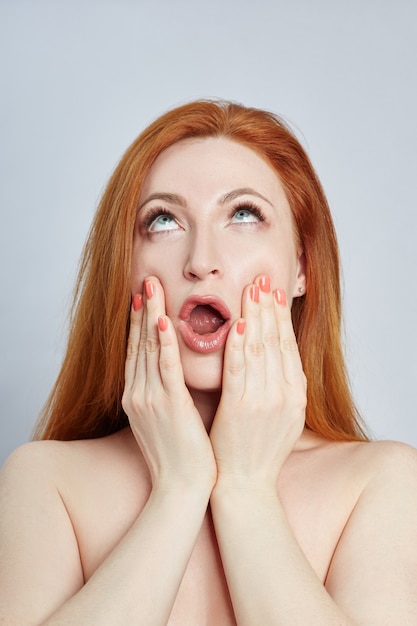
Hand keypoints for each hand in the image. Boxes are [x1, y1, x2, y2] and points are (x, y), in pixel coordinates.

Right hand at [122, 277, 216, 490]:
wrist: (181, 488)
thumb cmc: (181, 456)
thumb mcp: (167, 419)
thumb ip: (168, 393)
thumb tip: (178, 372)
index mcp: (138, 397)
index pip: (138, 352)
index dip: (139, 323)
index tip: (142, 298)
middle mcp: (138, 394)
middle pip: (139, 344)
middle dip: (142, 310)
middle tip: (146, 281)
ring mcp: (150, 400)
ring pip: (150, 349)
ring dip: (150, 316)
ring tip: (151, 288)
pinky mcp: (168, 407)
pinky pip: (165, 369)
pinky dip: (163, 343)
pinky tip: (163, 321)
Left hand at [210, 276, 305, 491]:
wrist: (245, 485)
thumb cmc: (259, 449)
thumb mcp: (284, 417)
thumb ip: (285, 386)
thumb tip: (283, 356)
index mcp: (296, 395)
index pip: (288, 345)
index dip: (281, 316)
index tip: (274, 292)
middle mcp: (284, 395)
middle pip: (276, 341)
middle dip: (268, 307)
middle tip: (261, 279)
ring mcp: (263, 401)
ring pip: (258, 349)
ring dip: (253, 316)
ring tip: (249, 290)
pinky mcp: (239, 409)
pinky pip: (237, 370)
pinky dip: (236, 346)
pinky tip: (233, 325)